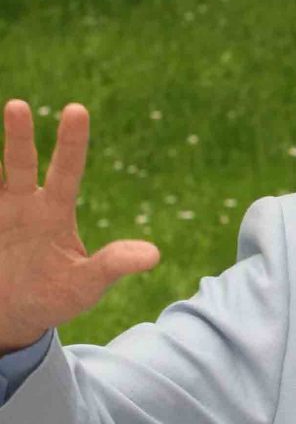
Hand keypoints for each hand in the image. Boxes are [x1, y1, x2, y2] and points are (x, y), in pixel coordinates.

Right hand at [0, 100, 159, 352]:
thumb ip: (113, 266)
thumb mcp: (87, 284)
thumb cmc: (55, 296)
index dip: (72, 142)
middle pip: (20, 164)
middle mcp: (22, 204)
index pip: (67, 170)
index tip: (76, 109)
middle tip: (18, 105)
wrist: (13, 317)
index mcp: (54, 211)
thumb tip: (154, 255)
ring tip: (5, 113)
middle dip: (18, 136)